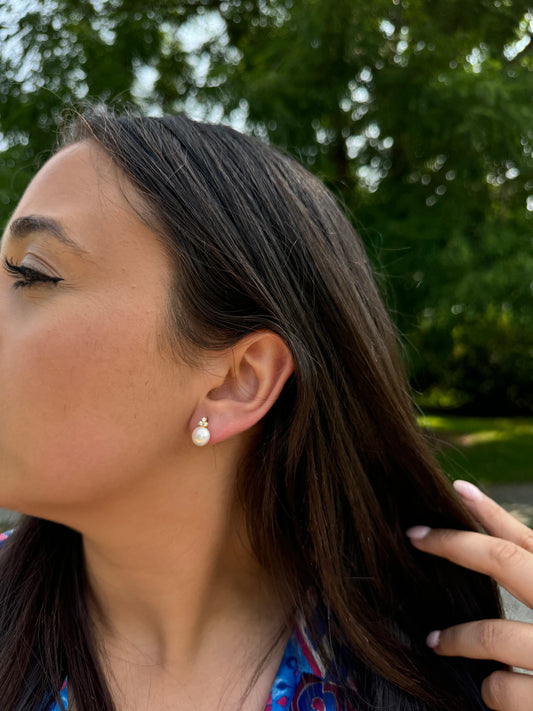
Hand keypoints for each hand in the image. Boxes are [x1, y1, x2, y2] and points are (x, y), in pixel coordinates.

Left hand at [407, 479, 532, 710]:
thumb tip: (493, 551)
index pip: (528, 541)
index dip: (492, 512)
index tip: (459, 489)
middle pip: (505, 561)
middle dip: (452, 543)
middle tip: (414, 534)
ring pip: (491, 635)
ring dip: (455, 639)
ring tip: (437, 641)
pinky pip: (501, 689)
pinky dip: (492, 691)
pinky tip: (496, 692)